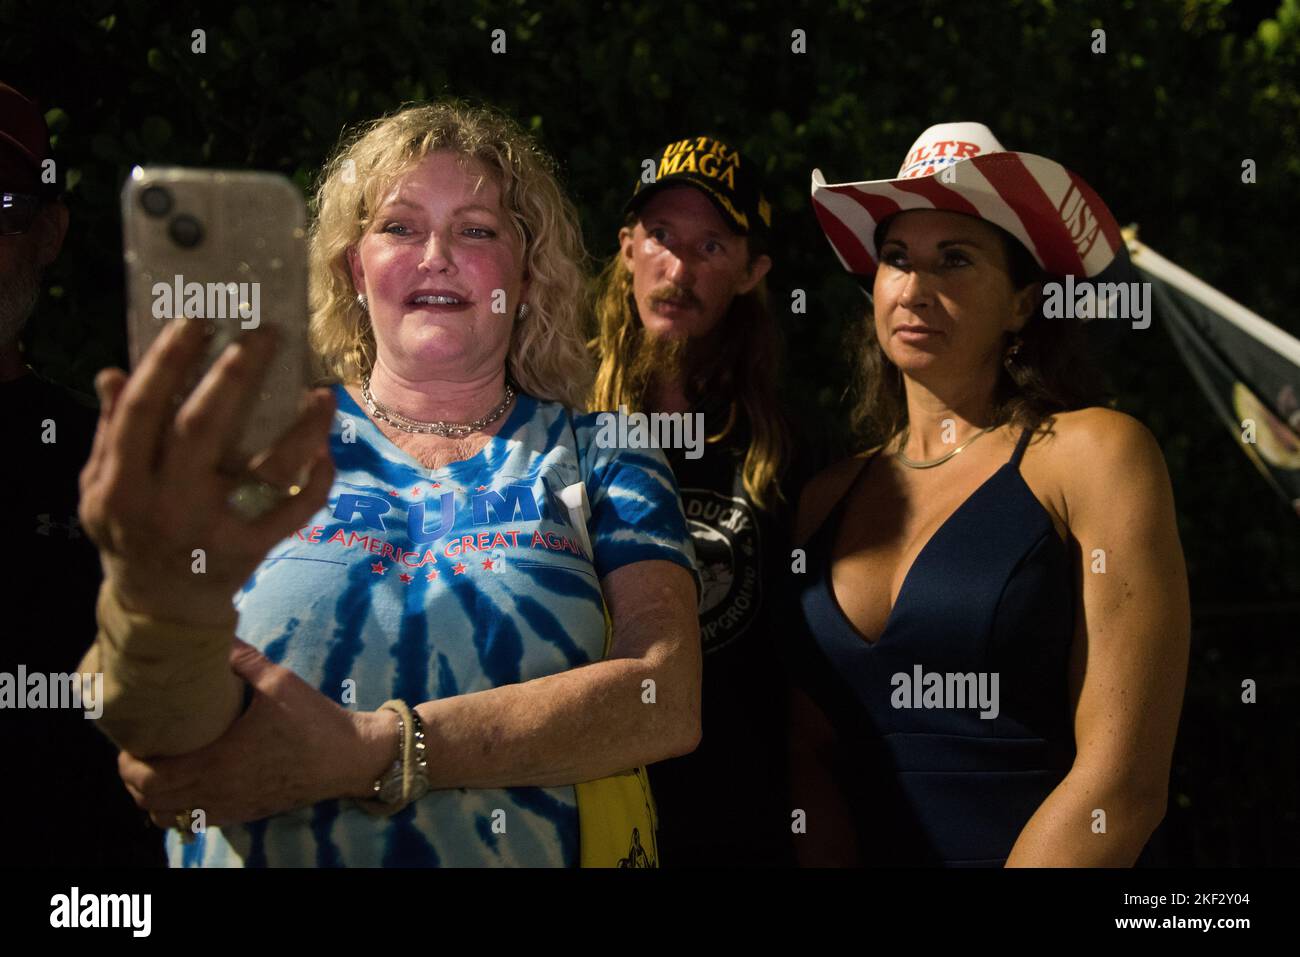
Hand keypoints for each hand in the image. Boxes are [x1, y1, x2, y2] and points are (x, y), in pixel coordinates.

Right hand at [79, 319, 335, 624]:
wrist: (160, 606)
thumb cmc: (131, 528)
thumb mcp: (102, 488)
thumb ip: (109, 433)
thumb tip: (115, 374)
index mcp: (121, 483)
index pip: (143, 411)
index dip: (168, 363)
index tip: (198, 321)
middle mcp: (167, 503)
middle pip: (204, 428)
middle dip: (237, 375)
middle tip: (267, 334)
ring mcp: (214, 528)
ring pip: (265, 469)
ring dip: (300, 427)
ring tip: (321, 391)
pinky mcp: (252, 549)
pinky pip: (294, 513)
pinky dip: (316, 482)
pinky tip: (326, 452)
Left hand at [119, 640, 396, 827]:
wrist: (349, 759)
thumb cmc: (314, 721)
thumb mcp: (279, 681)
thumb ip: (241, 658)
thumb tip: (213, 630)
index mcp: (219, 762)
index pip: (149, 778)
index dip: (130, 762)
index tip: (132, 737)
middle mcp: (218, 792)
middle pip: (150, 801)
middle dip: (134, 777)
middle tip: (139, 748)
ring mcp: (229, 807)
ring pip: (167, 816)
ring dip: (153, 795)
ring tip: (157, 765)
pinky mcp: (241, 813)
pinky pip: (192, 821)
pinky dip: (176, 806)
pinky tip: (185, 780)